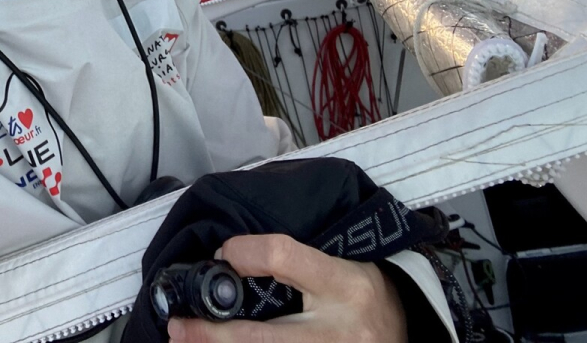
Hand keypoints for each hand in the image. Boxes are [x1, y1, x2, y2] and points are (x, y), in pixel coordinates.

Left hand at [166, 234, 405, 342]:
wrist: (408, 332)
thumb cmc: (365, 294)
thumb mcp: (338, 264)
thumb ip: (289, 259)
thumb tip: (229, 256)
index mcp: (344, 285)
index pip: (286, 257)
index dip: (249, 253)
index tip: (224, 252)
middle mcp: (337, 332)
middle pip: (265, 339)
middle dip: (215, 338)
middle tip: (178, 329)